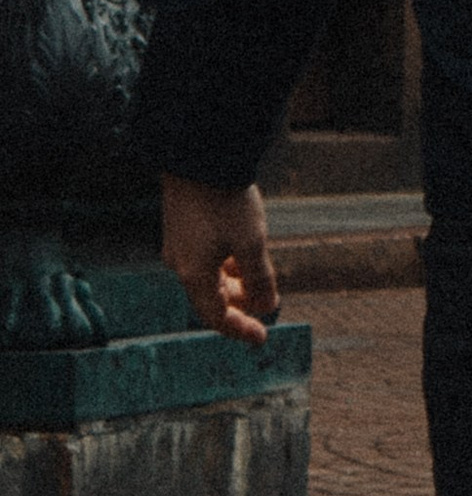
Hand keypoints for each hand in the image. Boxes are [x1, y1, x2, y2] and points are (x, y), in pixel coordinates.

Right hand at [162, 177, 278, 345]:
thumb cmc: (224, 201)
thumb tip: (269, 307)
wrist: (198, 157)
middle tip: (265, 305)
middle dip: (239, 305)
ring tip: (258, 280)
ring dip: (233, 284)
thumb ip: (260, 279)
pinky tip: (241, 254)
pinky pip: (203, 259)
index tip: (262, 338)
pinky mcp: (181, 227)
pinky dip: (224, 265)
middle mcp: (180, 264)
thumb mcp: (251, 242)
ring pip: (207, 277)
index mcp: (193, 274)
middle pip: (210, 298)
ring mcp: (178, 245)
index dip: (240, 329)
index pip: (216, 317)